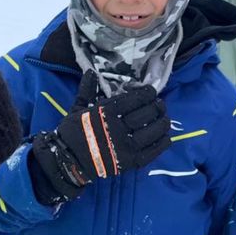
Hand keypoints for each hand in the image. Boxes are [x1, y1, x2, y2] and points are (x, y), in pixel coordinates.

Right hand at [32, 72, 170, 200]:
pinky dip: (162, 144)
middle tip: (160, 104)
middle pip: (146, 114)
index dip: (146, 94)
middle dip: (157, 107)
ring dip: (162, 124)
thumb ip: (87, 90)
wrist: (69, 162)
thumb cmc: (73, 133)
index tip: (151, 92)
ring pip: (152, 132)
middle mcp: (118, 129)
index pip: (133, 100)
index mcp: (105, 113)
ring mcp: (126, 147)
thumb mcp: (77, 109)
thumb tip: (91, 72)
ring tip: (165, 118)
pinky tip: (166, 137)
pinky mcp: (130, 162)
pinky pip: (152, 152)